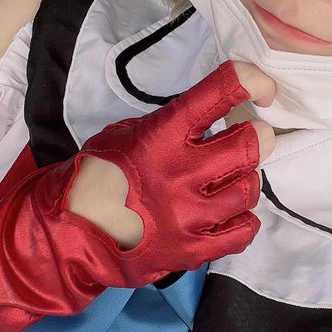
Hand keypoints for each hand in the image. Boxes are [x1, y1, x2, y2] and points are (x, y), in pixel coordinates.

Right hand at [68, 61, 275, 259]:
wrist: (69, 231)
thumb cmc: (101, 177)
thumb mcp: (129, 133)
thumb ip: (173, 124)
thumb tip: (220, 114)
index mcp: (163, 135)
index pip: (220, 93)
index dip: (252, 82)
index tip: (261, 90)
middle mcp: (180, 172)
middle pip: (250, 145)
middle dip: (256, 139)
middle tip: (247, 142)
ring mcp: (188, 214)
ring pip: (249, 189)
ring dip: (243, 181)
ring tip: (224, 183)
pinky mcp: (192, 249)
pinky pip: (243, 232)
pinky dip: (242, 221)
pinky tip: (227, 215)